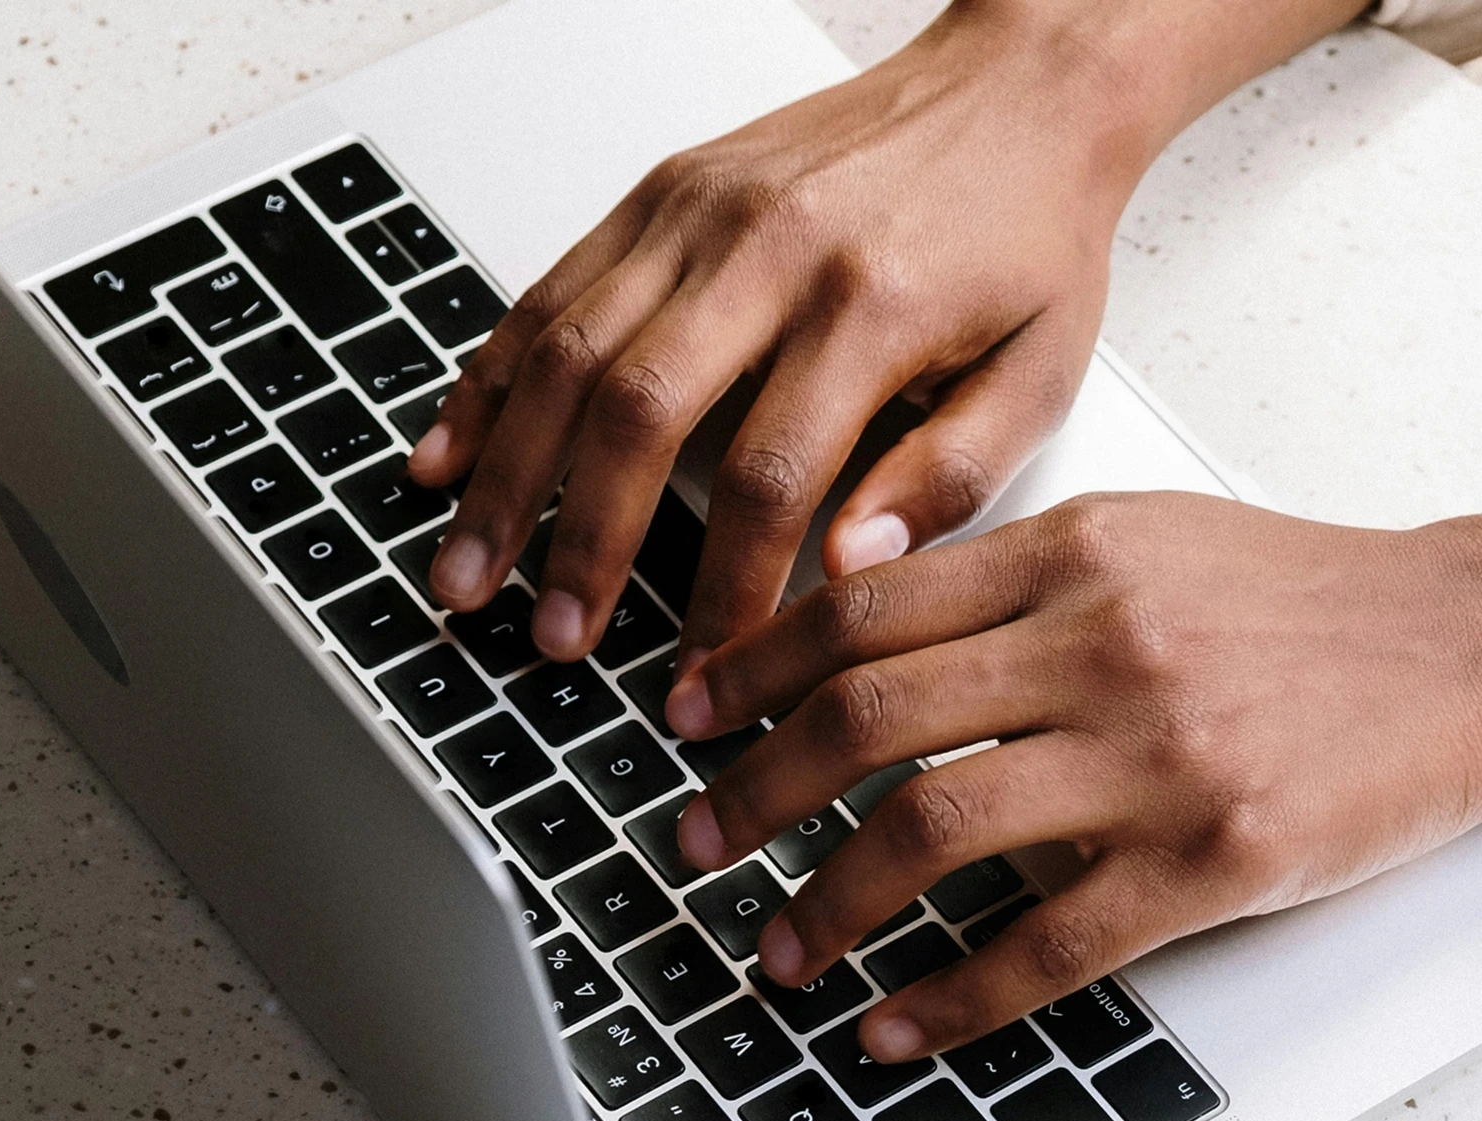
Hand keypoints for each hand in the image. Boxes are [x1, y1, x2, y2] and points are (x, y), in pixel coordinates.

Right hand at [405, 4, 1159, 664]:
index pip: (771, 479)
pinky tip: (448, 449)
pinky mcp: (662, 192)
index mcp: (871, 304)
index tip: (700, 673)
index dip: (722, 592)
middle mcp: (770, 249)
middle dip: (577, 540)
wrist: (1019, 79)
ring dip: (504, 473)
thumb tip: (849, 572)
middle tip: (547, 635)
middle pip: (637, 412)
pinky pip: (550, 290)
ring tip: (464, 568)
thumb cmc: (1027, 230)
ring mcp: (700, 213)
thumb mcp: (1041, 369)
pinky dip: (488, 377)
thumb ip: (950, 478)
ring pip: (567, 351)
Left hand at [662, 494, 1481, 1060]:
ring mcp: (1155, 754)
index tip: (687, 717)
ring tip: (777, 950)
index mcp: (1069, 554)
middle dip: (754, 792)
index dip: (750, 669)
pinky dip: (950, 997)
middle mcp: (1099, 644)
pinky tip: (890, 1027)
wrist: (1467, 648)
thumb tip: (847, 626)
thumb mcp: (1140, 541)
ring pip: (934, 829)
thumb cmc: (1293, 601)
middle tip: (694, 841)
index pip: (861, 608)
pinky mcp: (1213, 858)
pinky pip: (1047, 944)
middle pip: (867, 718)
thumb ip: (1000, 579)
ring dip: (828, 903)